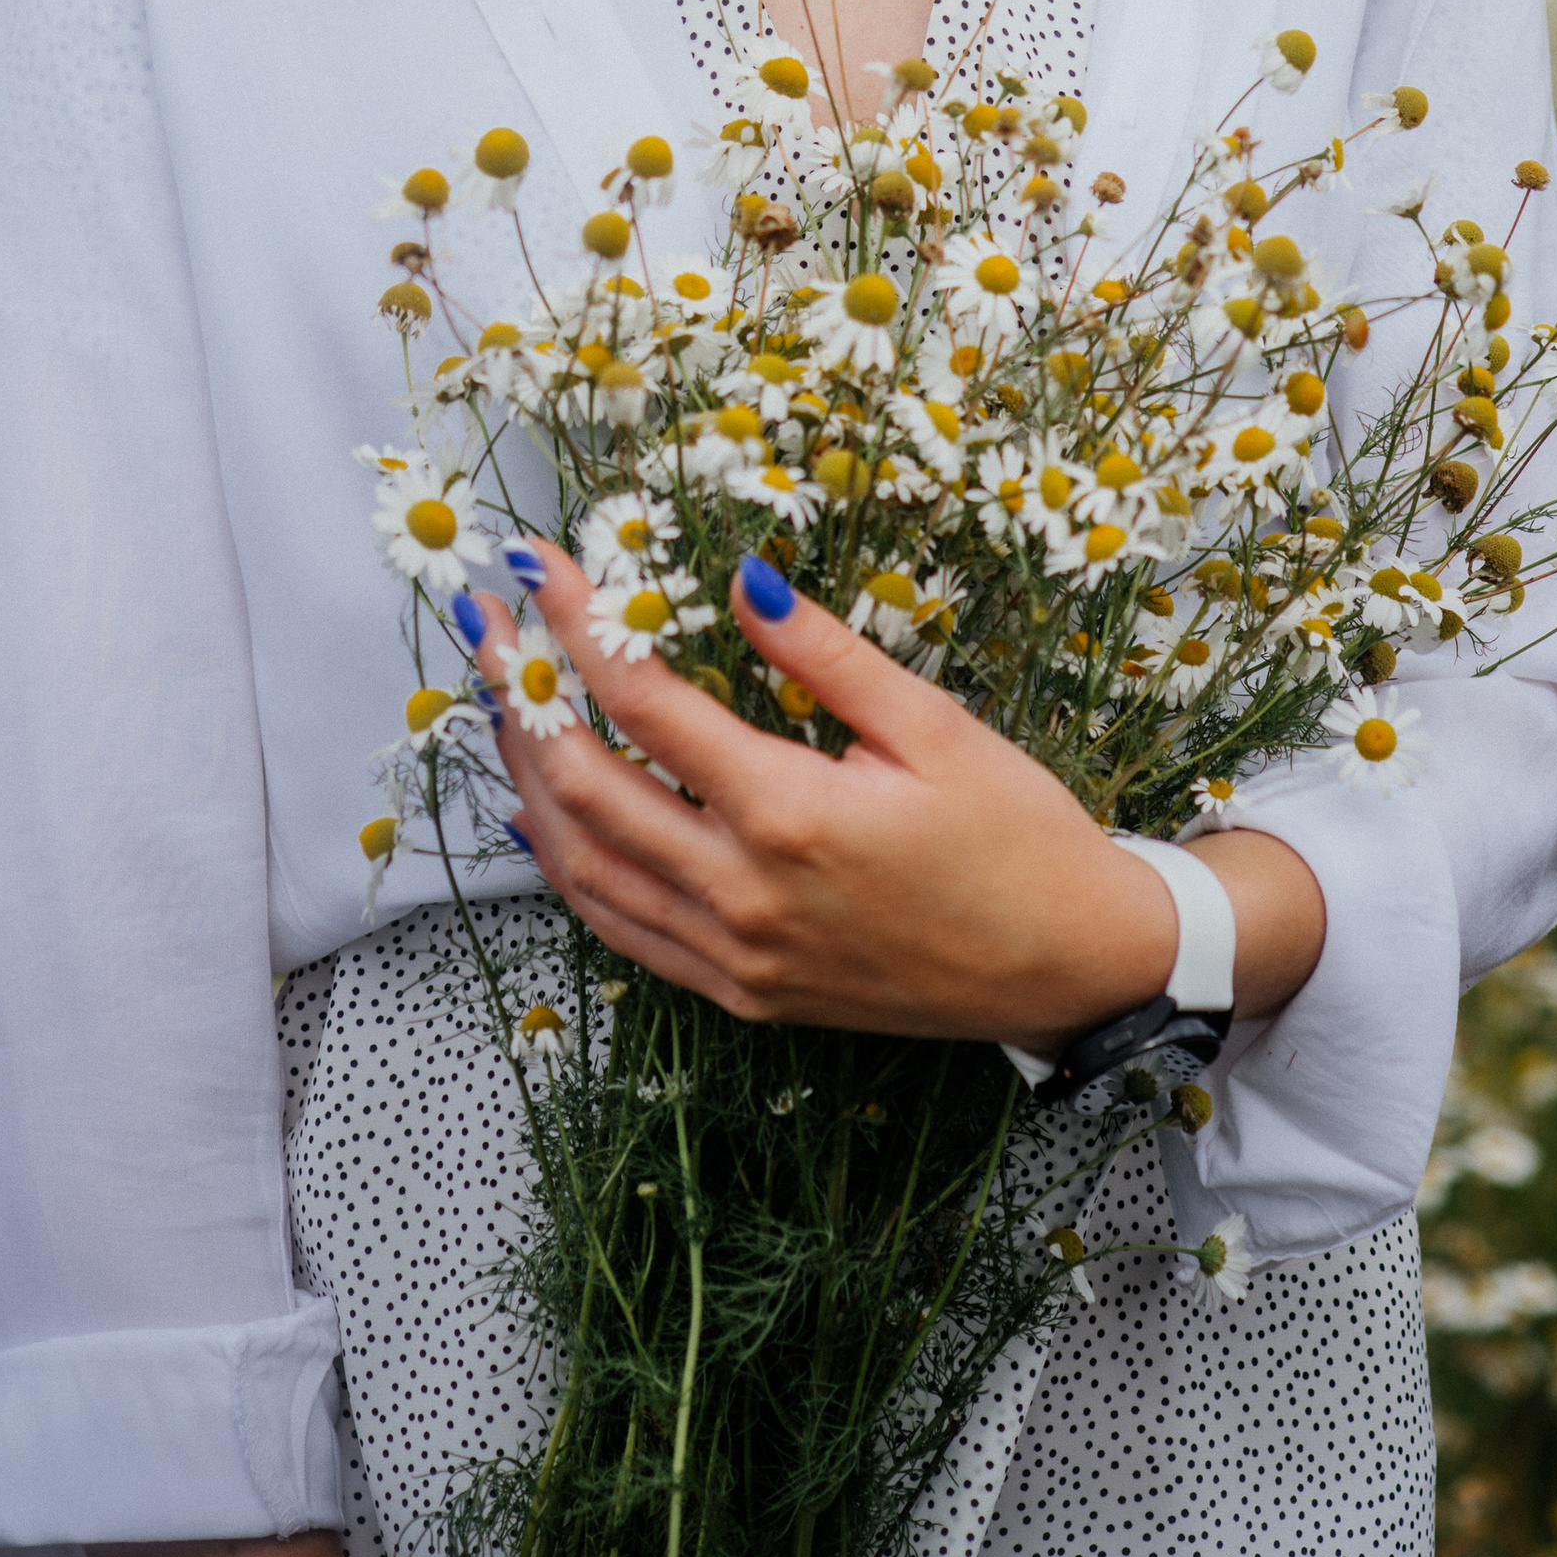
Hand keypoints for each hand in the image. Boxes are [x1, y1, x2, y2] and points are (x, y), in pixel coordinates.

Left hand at [477, 549, 1324, 1046]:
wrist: (1068, 967)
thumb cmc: (1015, 834)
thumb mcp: (933, 724)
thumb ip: (824, 654)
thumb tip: (738, 575)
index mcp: (791, 817)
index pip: (646, 704)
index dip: (580, 625)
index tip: (540, 564)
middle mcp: (742, 895)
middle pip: (582, 786)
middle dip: (523, 693)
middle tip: (487, 621)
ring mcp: (733, 957)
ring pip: (582, 865)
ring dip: (525, 777)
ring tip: (499, 697)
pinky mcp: (739, 993)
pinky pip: (619, 929)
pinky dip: (564, 867)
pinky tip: (539, 814)